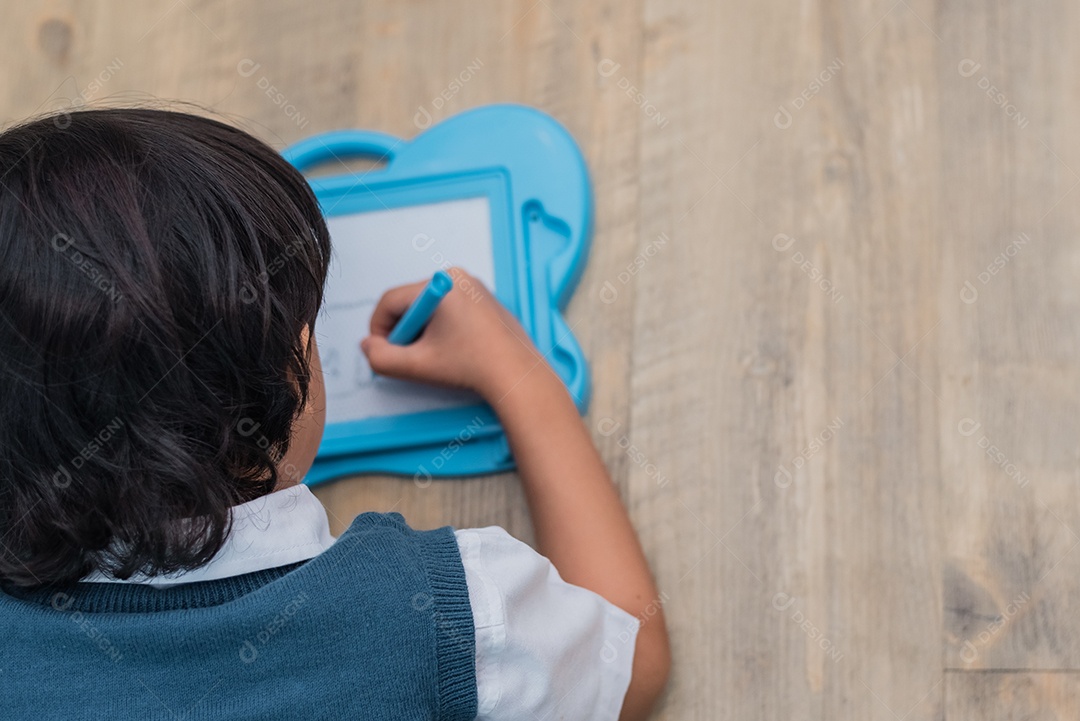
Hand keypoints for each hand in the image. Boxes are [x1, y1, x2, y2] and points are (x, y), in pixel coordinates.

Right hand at [359, 267, 543, 400]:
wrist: (518, 376)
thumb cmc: (472, 366)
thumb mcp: (417, 365)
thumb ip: (382, 358)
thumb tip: (368, 346)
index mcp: (440, 285)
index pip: (391, 301)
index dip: (378, 329)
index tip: (382, 352)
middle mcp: (458, 277)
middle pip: (410, 302)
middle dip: (403, 330)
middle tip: (408, 358)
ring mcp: (475, 288)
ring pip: (431, 307)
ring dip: (422, 331)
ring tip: (432, 357)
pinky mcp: (486, 301)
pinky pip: (452, 309)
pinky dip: (442, 329)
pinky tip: (453, 352)